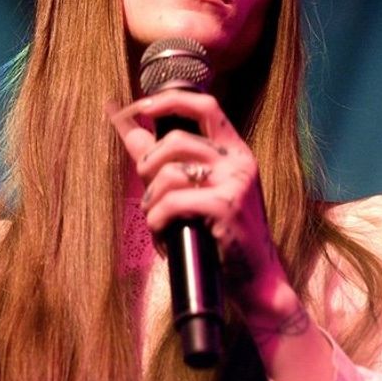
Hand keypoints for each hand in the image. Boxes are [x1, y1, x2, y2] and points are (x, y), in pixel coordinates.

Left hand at [107, 89, 290, 322]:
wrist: (256, 279)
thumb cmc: (221, 233)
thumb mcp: (199, 188)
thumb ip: (163, 157)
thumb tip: (125, 124)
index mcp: (235, 151)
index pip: (205, 106)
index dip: (170, 101)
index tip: (140, 107)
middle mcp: (239, 161)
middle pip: (174, 141)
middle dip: (147, 166)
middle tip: (147, 192)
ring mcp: (235, 183)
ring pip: (169, 173)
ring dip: (150, 201)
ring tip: (156, 219)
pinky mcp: (226, 208)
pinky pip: (172, 202)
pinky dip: (157, 220)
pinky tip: (162, 234)